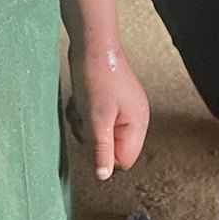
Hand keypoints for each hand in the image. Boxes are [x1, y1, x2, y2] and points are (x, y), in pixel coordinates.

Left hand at [66, 40, 149, 181]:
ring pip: (100, 134)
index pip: (123, 161)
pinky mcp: (111, 101)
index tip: (91, 138)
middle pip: (110, 148)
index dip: (103, 155)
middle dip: (91, 137)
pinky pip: (95, 119)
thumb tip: (104, 176)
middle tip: (84, 119)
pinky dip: (84, 113)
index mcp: (138, 124)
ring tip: (81, 106)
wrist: (92, 43)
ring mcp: (123, 109)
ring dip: (84, 124)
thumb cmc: (97, 77)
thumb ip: (101, 149)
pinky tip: (80, 98)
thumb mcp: (96, 119)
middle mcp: (135, 118)